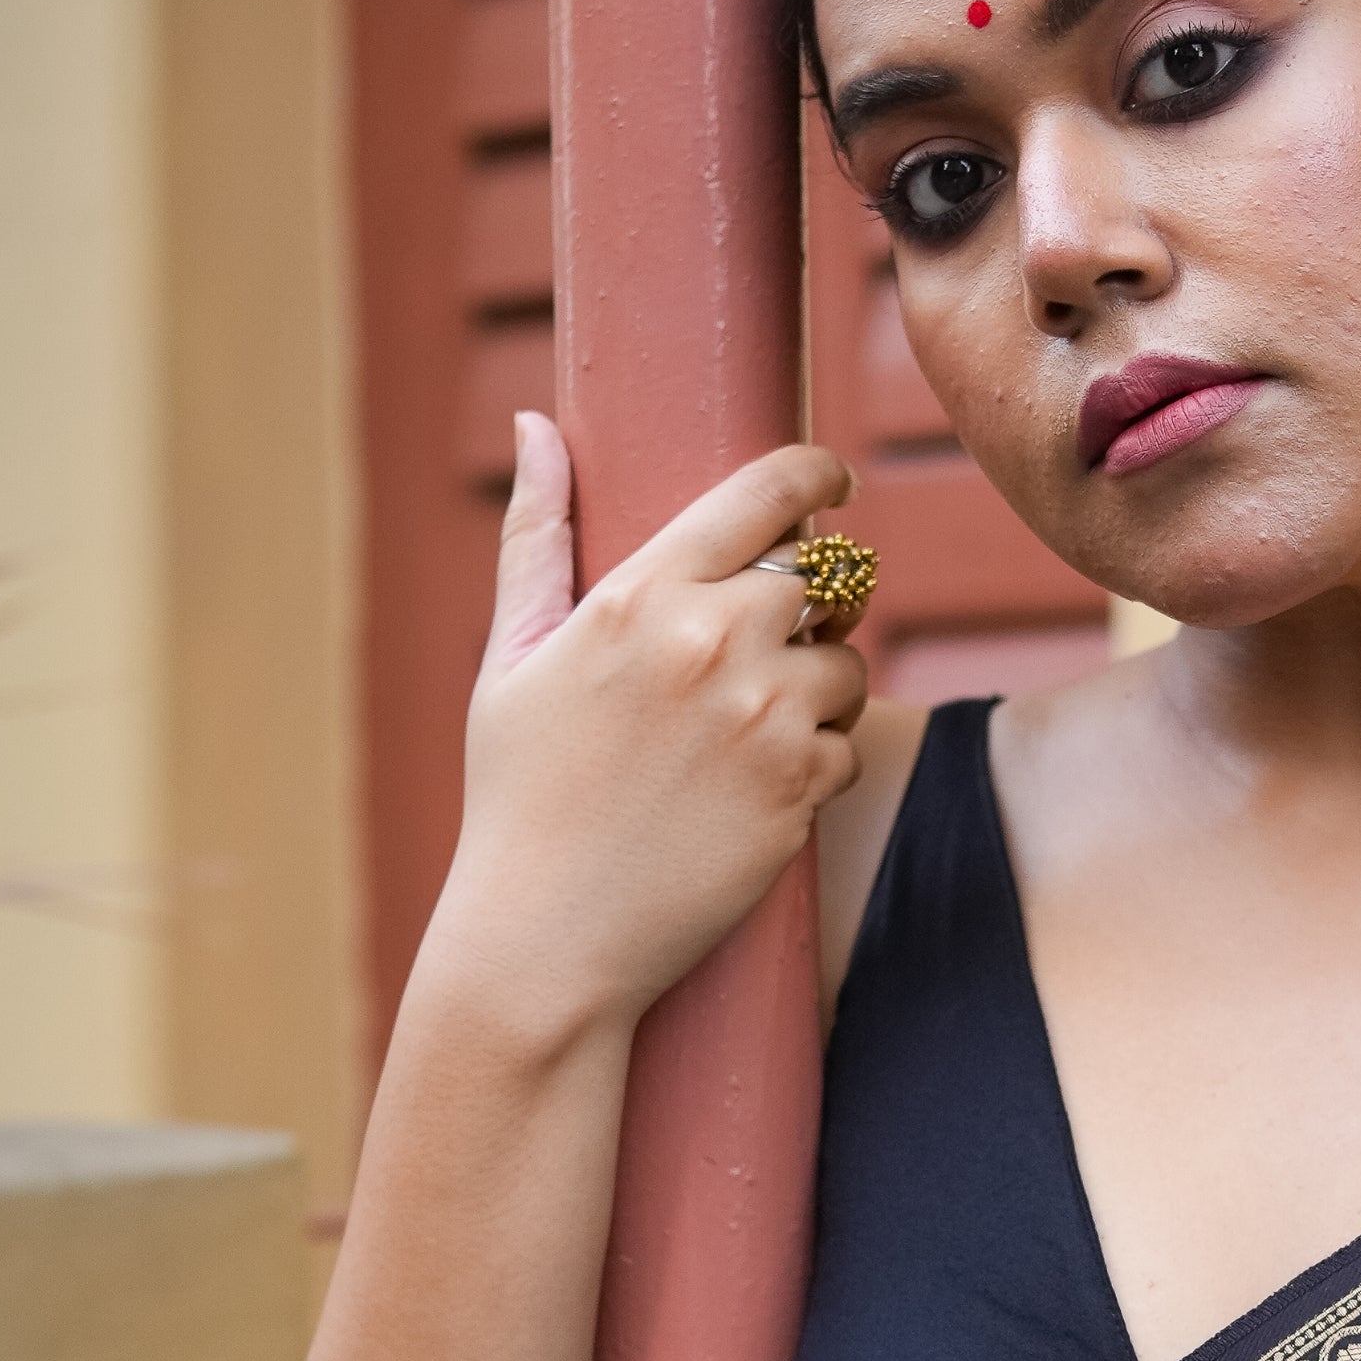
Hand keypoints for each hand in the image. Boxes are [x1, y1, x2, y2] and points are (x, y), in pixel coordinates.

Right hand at [418, 412, 868, 1048]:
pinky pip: (849, 744)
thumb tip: (535, 422)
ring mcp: (766, 716)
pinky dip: (818, 763)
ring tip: (747, 732)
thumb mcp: (511, 658)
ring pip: (848, 663)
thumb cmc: (518, 796)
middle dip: (812, 602)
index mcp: (641, 595)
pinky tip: (752, 791)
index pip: (770, 493)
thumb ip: (535, 534)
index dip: (816, 475)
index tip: (833, 482)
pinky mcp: (801, 787)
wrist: (546, 939)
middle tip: (770, 642)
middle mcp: (714, 642)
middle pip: (824, 577)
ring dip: (821, 686)